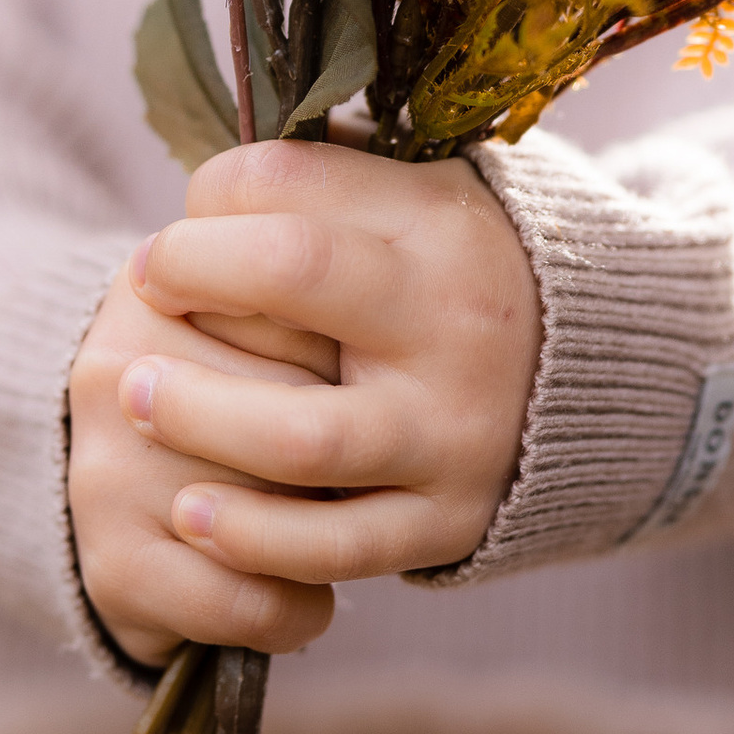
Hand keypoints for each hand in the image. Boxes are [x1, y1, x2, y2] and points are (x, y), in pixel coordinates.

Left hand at [66, 140, 542, 670]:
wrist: (598, 381)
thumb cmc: (454, 276)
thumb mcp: (414, 201)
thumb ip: (317, 188)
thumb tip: (197, 201)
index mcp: (438, 226)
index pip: (290, 187)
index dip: (205, 207)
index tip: (171, 241)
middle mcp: (453, 323)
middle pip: (294, 273)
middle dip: (192, 276)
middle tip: (137, 294)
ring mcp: (453, 432)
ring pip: (302, 435)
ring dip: (200, 417)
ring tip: (136, 399)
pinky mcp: (446, 520)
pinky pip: (333, 545)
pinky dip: (251, 537)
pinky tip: (191, 515)